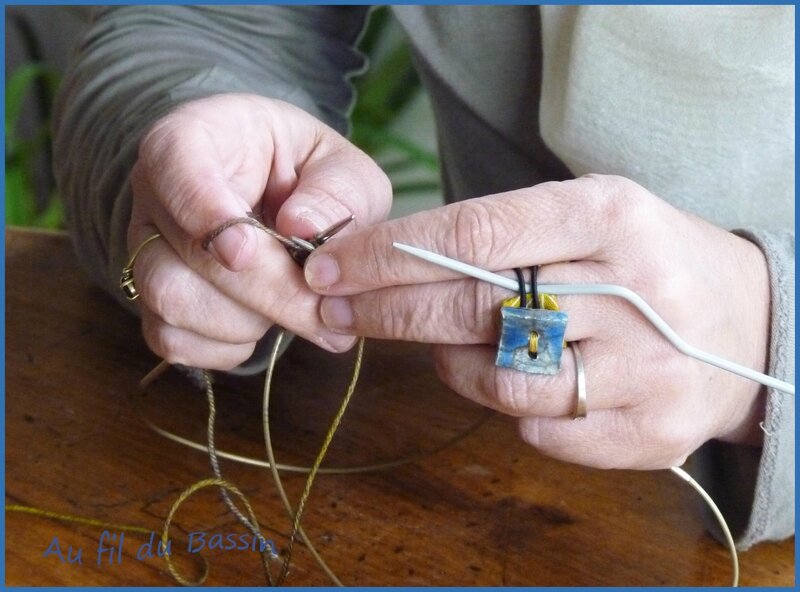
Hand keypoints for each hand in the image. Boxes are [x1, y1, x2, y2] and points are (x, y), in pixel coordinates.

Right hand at [127, 93, 390, 369]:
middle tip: (321, 310)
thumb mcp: (342, 167)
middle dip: (265, 291)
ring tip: (292, 310)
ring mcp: (145, 250)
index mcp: (194, 140)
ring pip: (171, 300)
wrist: (279, 201)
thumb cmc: (310, 178)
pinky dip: (225, 347)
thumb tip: (302, 226)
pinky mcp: (152, 301)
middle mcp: (156, 194)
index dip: (206, 211)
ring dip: (244, 321)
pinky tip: (261, 327)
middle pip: (187, 252)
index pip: (173, 163)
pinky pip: (172, 340)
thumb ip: (336, 191)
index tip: (245, 251)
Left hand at [303, 175, 768, 468]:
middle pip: (472, 306)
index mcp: (609, 214)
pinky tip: (513, 381)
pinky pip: (539, 433)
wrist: (747, 324)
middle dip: (383, 310)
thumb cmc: (643, 262)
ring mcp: (646, 368)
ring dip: (451, 365)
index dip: (387, 253)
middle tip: (331, 309)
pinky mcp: (650, 431)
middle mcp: (632, 289)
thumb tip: (389, 263)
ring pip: (499, 381)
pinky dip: (508, 410)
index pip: (472, 233)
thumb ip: (499, 234)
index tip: (329, 265)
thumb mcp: (588, 215)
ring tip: (448, 348)